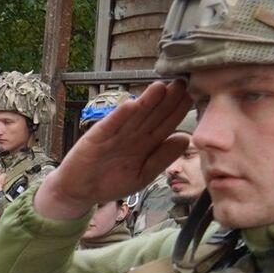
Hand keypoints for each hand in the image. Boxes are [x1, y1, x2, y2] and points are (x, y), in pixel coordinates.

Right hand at [34, 80, 192, 221]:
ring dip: (146, 101)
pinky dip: (120, 116)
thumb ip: (162, 158)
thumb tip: (185, 138)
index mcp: (147, 143)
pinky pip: (111, 125)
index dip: (178, 110)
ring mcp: (115, 133)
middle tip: (182, 82)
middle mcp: (133, 134)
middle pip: (153, 114)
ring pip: (134, 116)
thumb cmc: (111, 182)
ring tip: (160, 87)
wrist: (79, 190)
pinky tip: (131, 105)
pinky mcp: (97, 136)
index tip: (193, 95)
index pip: (166, 123)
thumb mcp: (143, 175)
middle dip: (166, 99)